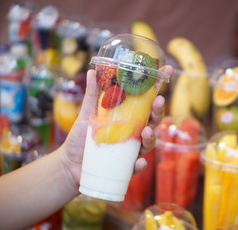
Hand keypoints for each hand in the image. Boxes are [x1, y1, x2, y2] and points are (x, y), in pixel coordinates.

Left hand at [60, 66, 173, 186]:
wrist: (70, 164)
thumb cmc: (81, 137)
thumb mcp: (87, 114)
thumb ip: (92, 94)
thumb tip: (92, 71)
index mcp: (128, 116)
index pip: (146, 101)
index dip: (157, 87)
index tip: (167, 70)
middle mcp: (133, 132)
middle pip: (152, 120)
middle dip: (158, 110)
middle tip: (158, 101)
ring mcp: (131, 149)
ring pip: (149, 142)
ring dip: (151, 137)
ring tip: (146, 132)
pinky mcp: (126, 166)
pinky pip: (136, 165)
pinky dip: (139, 164)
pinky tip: (139, 162)